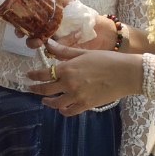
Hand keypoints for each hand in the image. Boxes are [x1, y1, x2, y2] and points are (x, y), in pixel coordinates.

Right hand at [22, 0, 114, 51]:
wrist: (106, 34)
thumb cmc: (90, 19)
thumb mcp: (75, 7)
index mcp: (51, 22)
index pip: (33, 23)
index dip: (23, 25)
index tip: (19, 27)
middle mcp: (51, 33)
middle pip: (33, 36)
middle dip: (27, 37)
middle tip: (28, 36)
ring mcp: (57, 44)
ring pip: (41, 45)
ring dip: (35, 44)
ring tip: (38, 42)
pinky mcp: (65, 54)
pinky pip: (53, 54)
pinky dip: (49, 53)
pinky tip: (47, 49)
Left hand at [27, 41, 143, 115]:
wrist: (126, 74)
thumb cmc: (107, 59)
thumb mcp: (84, 53)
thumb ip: (64, 51)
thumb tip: (48, 44)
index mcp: (67, 68)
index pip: (43, 74)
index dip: (34, 76)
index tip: (28, 76)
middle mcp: (69, 83)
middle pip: (45, 90)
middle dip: (35, 90)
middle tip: (30, 89)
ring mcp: (77, 96)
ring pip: (55, 103)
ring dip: (48, 102)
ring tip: (45, 101)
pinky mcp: (86, 105)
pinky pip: (69, 111)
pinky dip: (63, 111)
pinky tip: (61, 108)